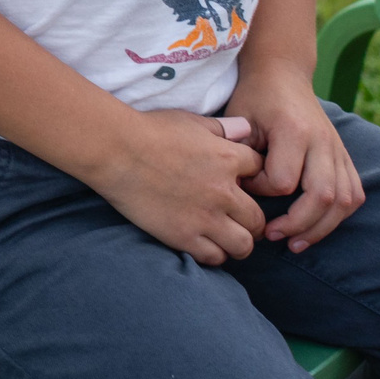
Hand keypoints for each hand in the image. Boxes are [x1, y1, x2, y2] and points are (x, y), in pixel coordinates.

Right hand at [83, 108, 266, 263]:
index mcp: (229, 159)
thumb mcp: (193, 121)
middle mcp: (223, 192)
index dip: (255, 178)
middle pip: (258, 218)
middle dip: (253, 220)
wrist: (117, 151)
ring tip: (229, 238)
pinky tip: (206, 244)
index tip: (243, 184)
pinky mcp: (183, 236)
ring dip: (239, 242)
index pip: (262, 173)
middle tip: (241, 220)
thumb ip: (224, 129)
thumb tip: (246, 131)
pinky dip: (215, 254)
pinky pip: (214, 257)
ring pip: (243, 244)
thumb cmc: (152, 130)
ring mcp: (204, 218)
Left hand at [228, 76, 364, 251]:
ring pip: (345, 200)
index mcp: (294, 130)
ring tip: (295, 243)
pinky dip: (339, 216)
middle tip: (272, 236)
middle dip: (299, 225)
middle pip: (323, 196)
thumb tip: (243, 195)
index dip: (261, 191)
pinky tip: (315, 228)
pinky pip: (354, 194)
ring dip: (321, 228)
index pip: (283, 181)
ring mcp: (338, 148)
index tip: (243, 184)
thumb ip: (242, 156)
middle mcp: (323, 140)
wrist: (283, 72)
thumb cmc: (255, 97)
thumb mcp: (240, 120)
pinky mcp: (344, 155)